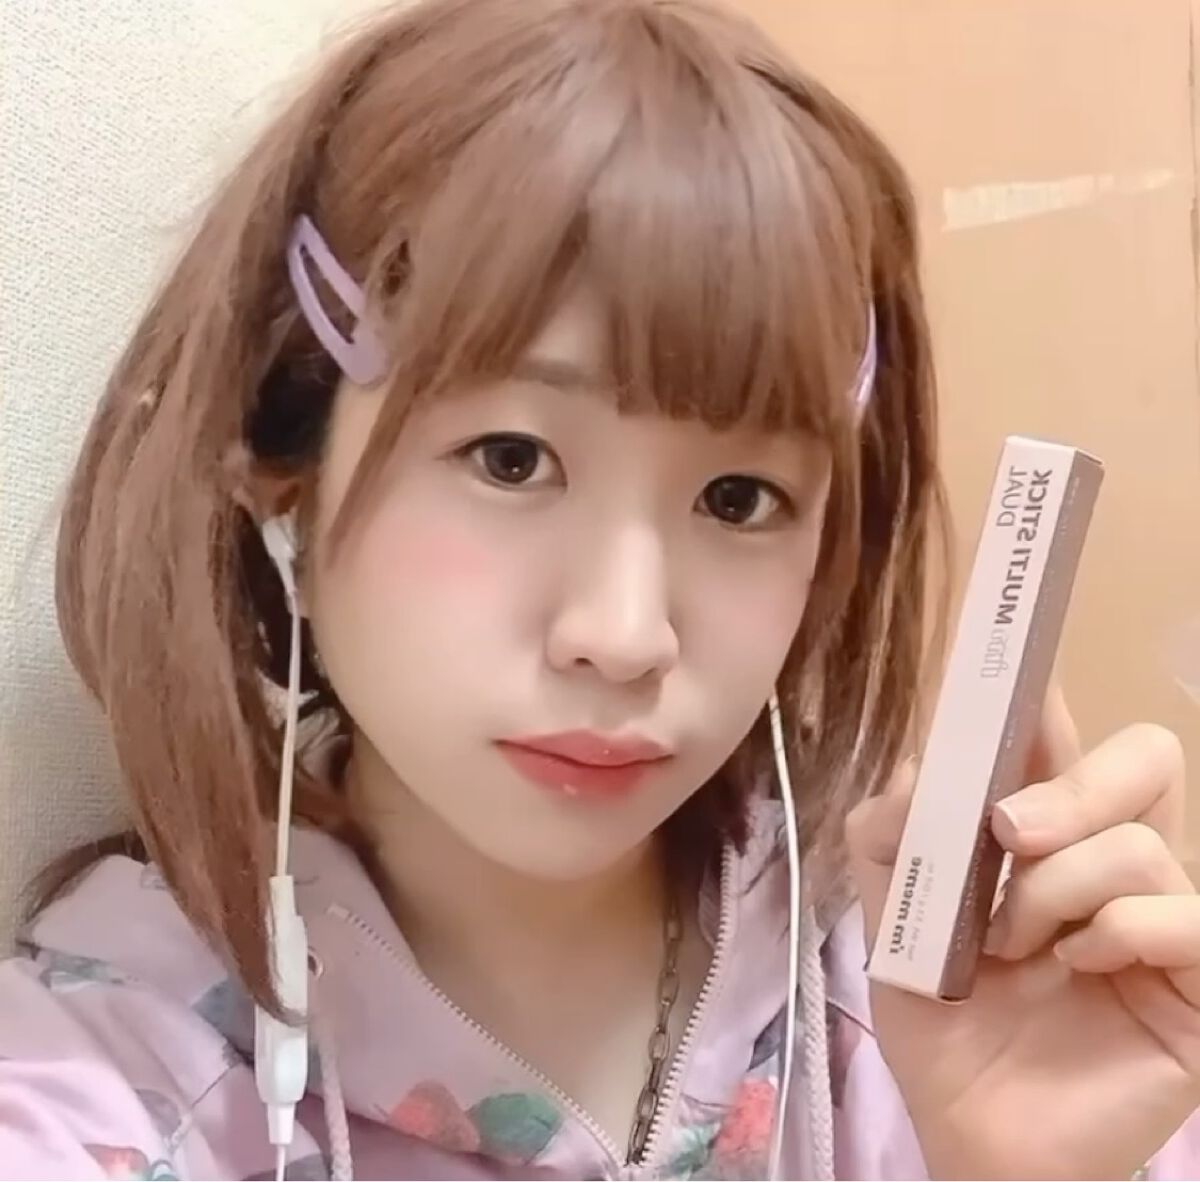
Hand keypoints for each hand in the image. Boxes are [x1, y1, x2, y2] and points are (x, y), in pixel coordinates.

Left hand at [849, 686, 1199, 1179]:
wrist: (974, 1133)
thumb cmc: (941, 1020)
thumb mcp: (891, 917)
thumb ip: (891, 835)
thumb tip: (926, 767)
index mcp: (1042, 834)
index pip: (1065, 739)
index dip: (1048, 696)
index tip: (1020, 662)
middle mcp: (1110, 861)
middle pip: (1145, 756)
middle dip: (1069, 784)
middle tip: (1008, 830)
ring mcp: (1160, 920)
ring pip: (1140, 844)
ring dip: (1054, 890)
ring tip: (1012, 945)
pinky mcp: (1196, 983)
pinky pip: (1182, 919)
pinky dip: (1113, 935)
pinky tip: (1074, 971)